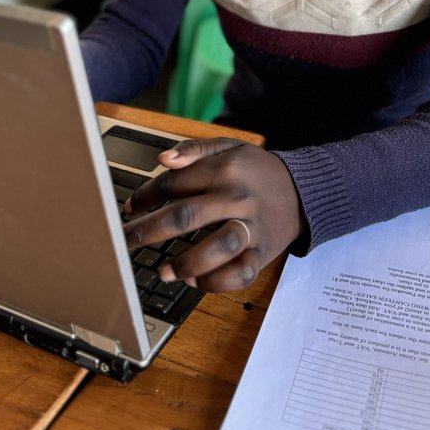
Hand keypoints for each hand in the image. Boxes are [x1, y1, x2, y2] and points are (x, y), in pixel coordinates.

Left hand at [122, 138, 302, 292]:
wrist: (303, 191)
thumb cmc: (256, 171)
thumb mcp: (229, 147)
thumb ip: (195, 149)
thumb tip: (162, 159)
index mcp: (224, 169)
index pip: (174, 183)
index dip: (145, 197)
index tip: (129, 209)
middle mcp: (237, 198)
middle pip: (187, 215)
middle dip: (149, 231)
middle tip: (126, 242)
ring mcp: (252, 227)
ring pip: (217, 247)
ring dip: (186, 262)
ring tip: (164, 271)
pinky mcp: (263, 253)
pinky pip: (240, 273)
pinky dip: (216, 282)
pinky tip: (196, 281)